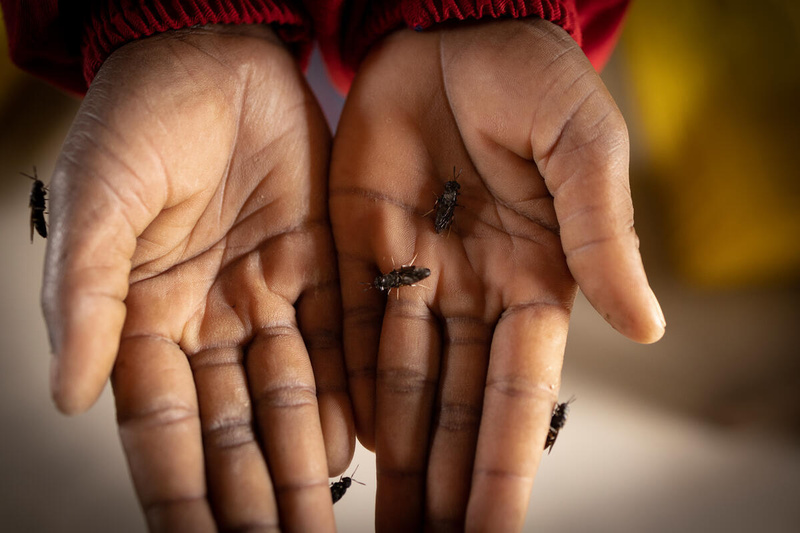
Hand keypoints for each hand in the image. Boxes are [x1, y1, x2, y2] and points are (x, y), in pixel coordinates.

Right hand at [42, 25, 352, 530]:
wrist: (214, 52)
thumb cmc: (141, 115)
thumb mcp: (97, 201)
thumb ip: (83, 299)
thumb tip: (71, 396)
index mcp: (145, 313)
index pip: (163, 427)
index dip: (179, 492)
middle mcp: (209, 316)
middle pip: (233, 427)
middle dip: (253, 496)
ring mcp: (267, 294)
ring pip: (289, 396)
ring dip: (303, 462)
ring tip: (319, 522)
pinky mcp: (321, 264)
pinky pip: (337, 342)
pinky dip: (346, 392)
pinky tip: (355, 445)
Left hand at [329, 19, 664, 530]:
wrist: (449, 27)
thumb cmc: (528, 73)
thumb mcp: (580, 145)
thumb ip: (600, 234)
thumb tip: (647, 328)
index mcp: (534, 277)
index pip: (519, 394)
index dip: (508, 466)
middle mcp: (473, 291)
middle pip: (459, 408)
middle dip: (448, 481)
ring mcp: (415, 272)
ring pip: (404, 383)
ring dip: (398, 453)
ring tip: (390, 519)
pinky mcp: (358, 245)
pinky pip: (356, 329)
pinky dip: (353, 386)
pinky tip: (350, 442)